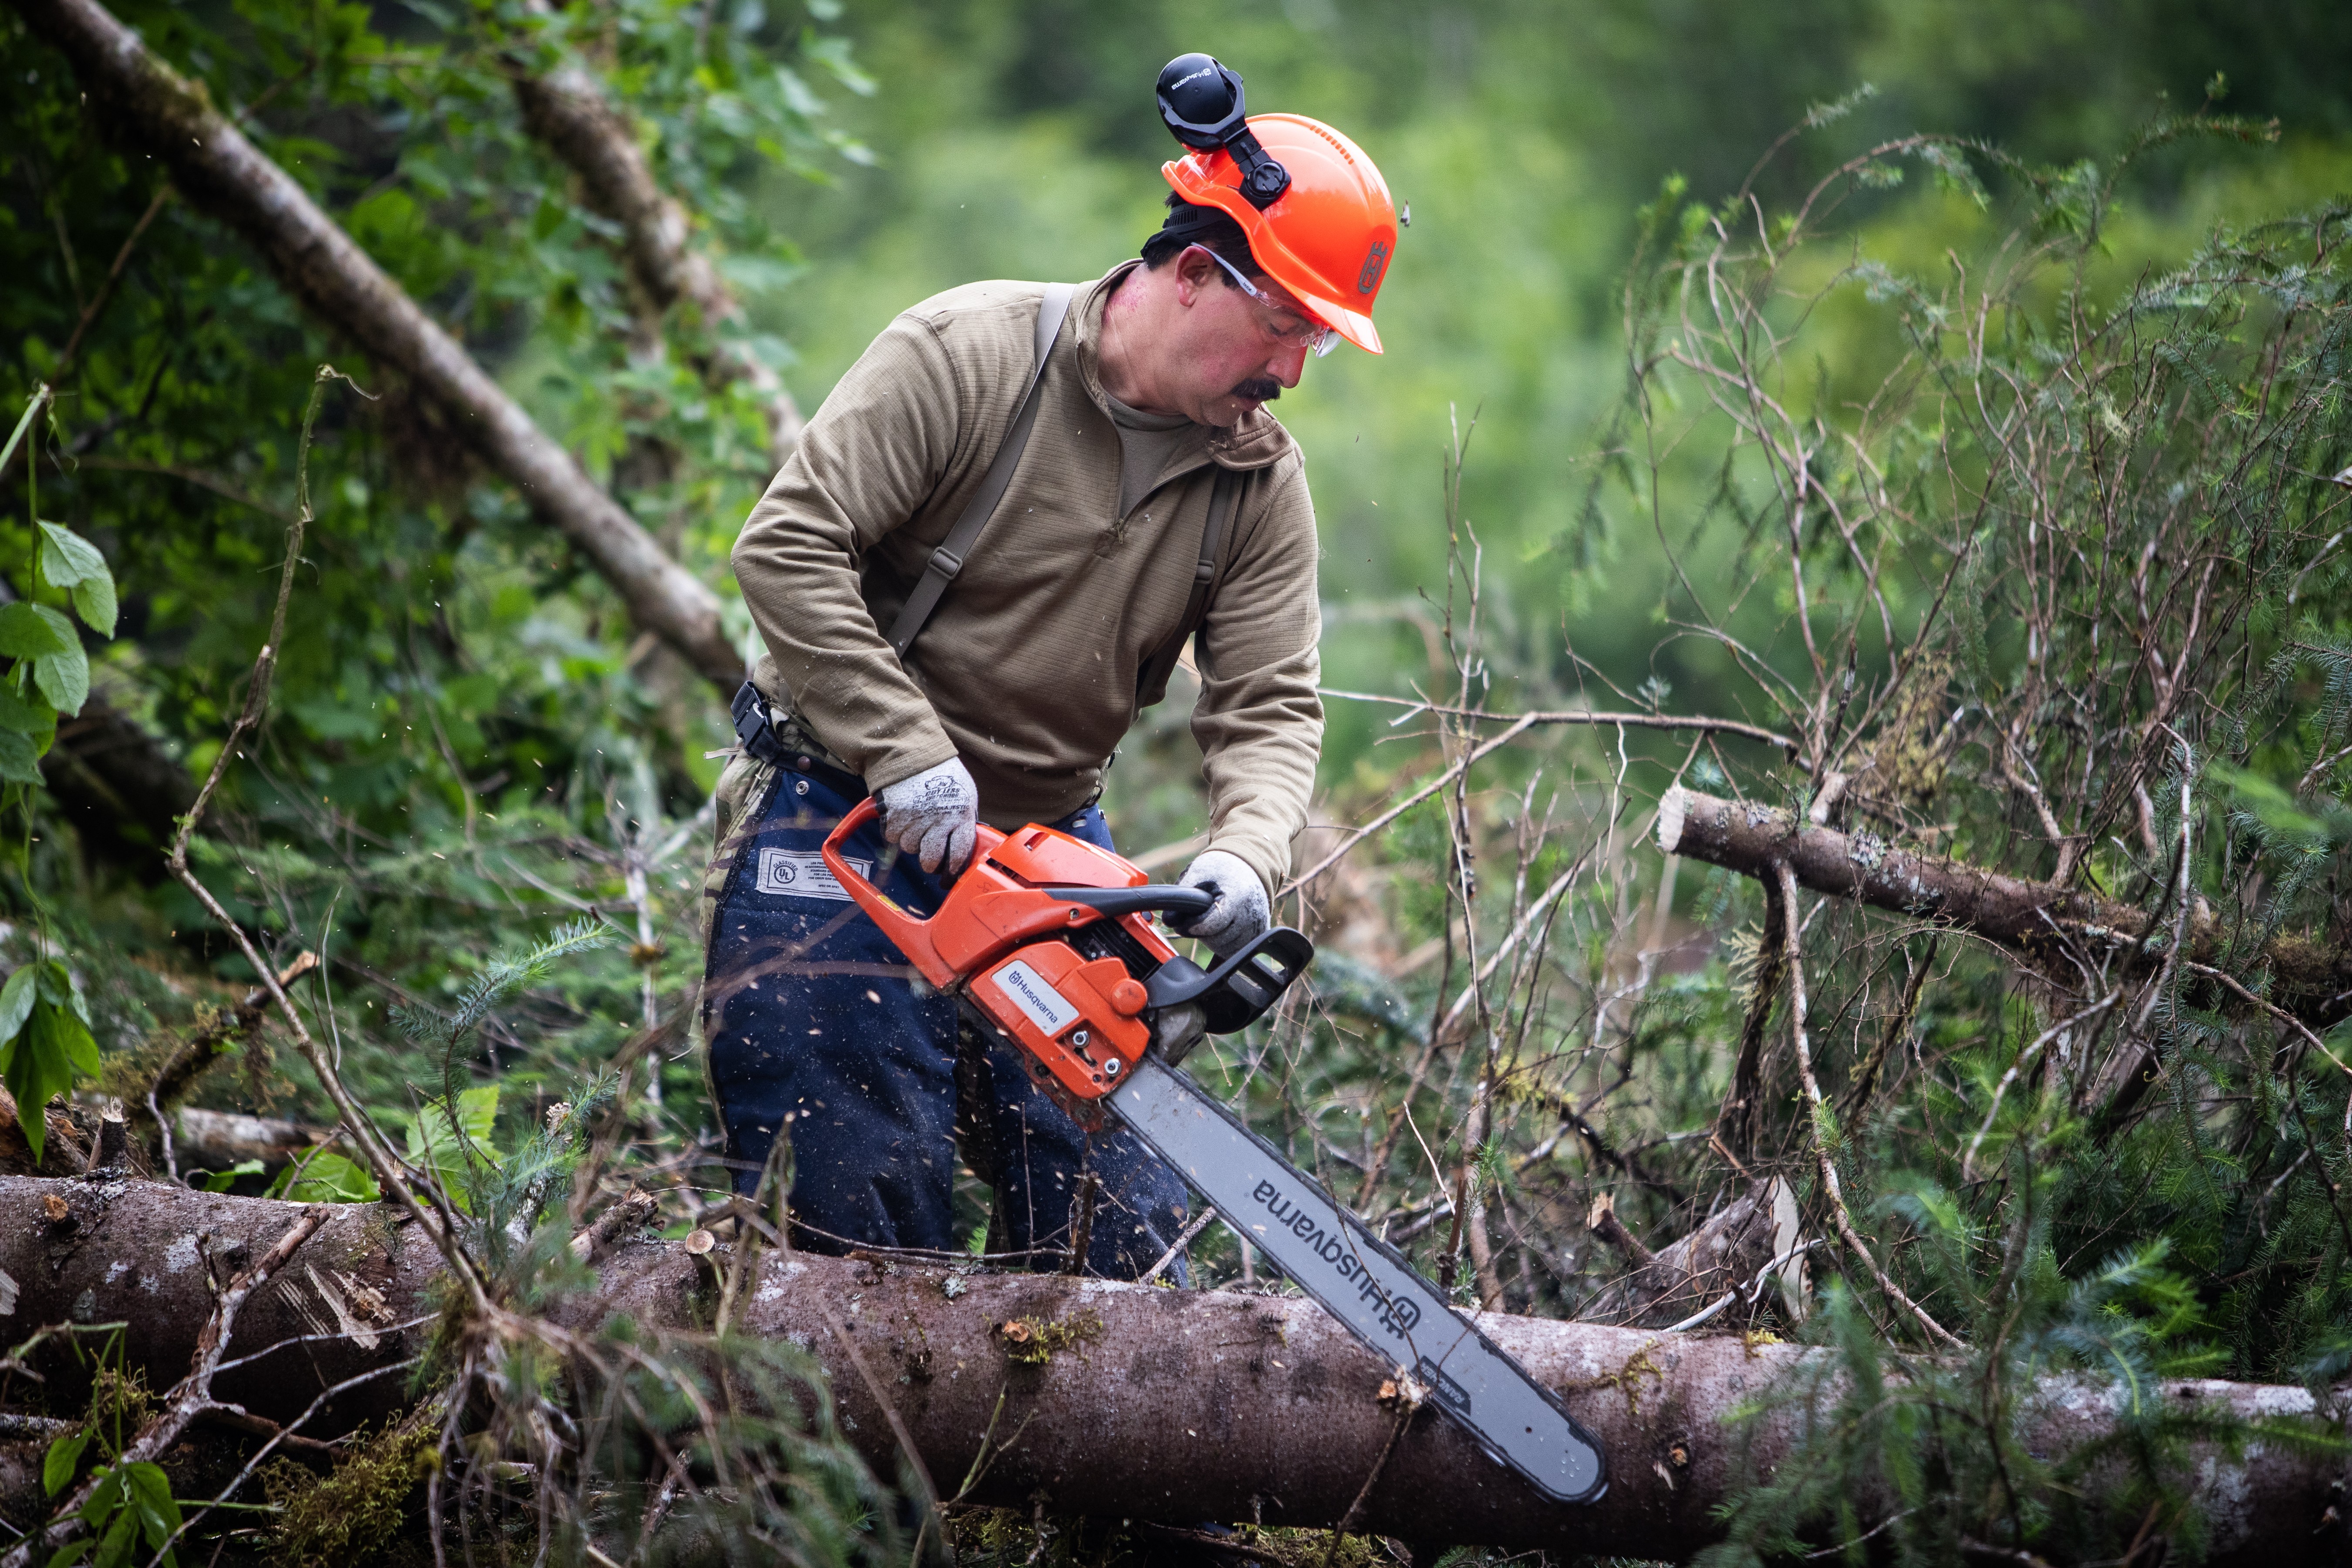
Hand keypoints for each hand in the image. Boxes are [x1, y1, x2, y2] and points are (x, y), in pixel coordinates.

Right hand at [879, 757, 978, 873]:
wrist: (914, 753)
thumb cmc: (944, 774)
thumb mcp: (966, 794)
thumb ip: (964, 819)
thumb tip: (964, 845)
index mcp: (960, 815)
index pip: (959, 854)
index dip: (953, 870)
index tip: (948, 876)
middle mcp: (939, 819)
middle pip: (931, 860)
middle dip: (929, 864)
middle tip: (928, 860)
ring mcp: (916, 817)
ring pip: (910, 848)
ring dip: (911, 841)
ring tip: (916, 824)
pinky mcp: (895, 813)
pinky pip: (892, 836)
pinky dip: (895, 831)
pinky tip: (903, 817)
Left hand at [1173, 849, 1267, 957]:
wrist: (1248, 867)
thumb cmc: (1222, 869)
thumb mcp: (1198, 873)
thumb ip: (1182, 896)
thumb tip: (1168, 920)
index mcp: (1237, 896)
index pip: (1212, 924)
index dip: (1192, 926)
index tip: (1182, 924)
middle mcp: (1251, 915)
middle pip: (1217, 940)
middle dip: (1201, 933)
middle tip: (1195, 919)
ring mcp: (1257, 927)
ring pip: (1225, 950)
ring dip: (1212, 941)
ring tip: (1209, 922)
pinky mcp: (1257, 935)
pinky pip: (1235, 952)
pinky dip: (1222, 949)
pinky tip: (1215, 943)